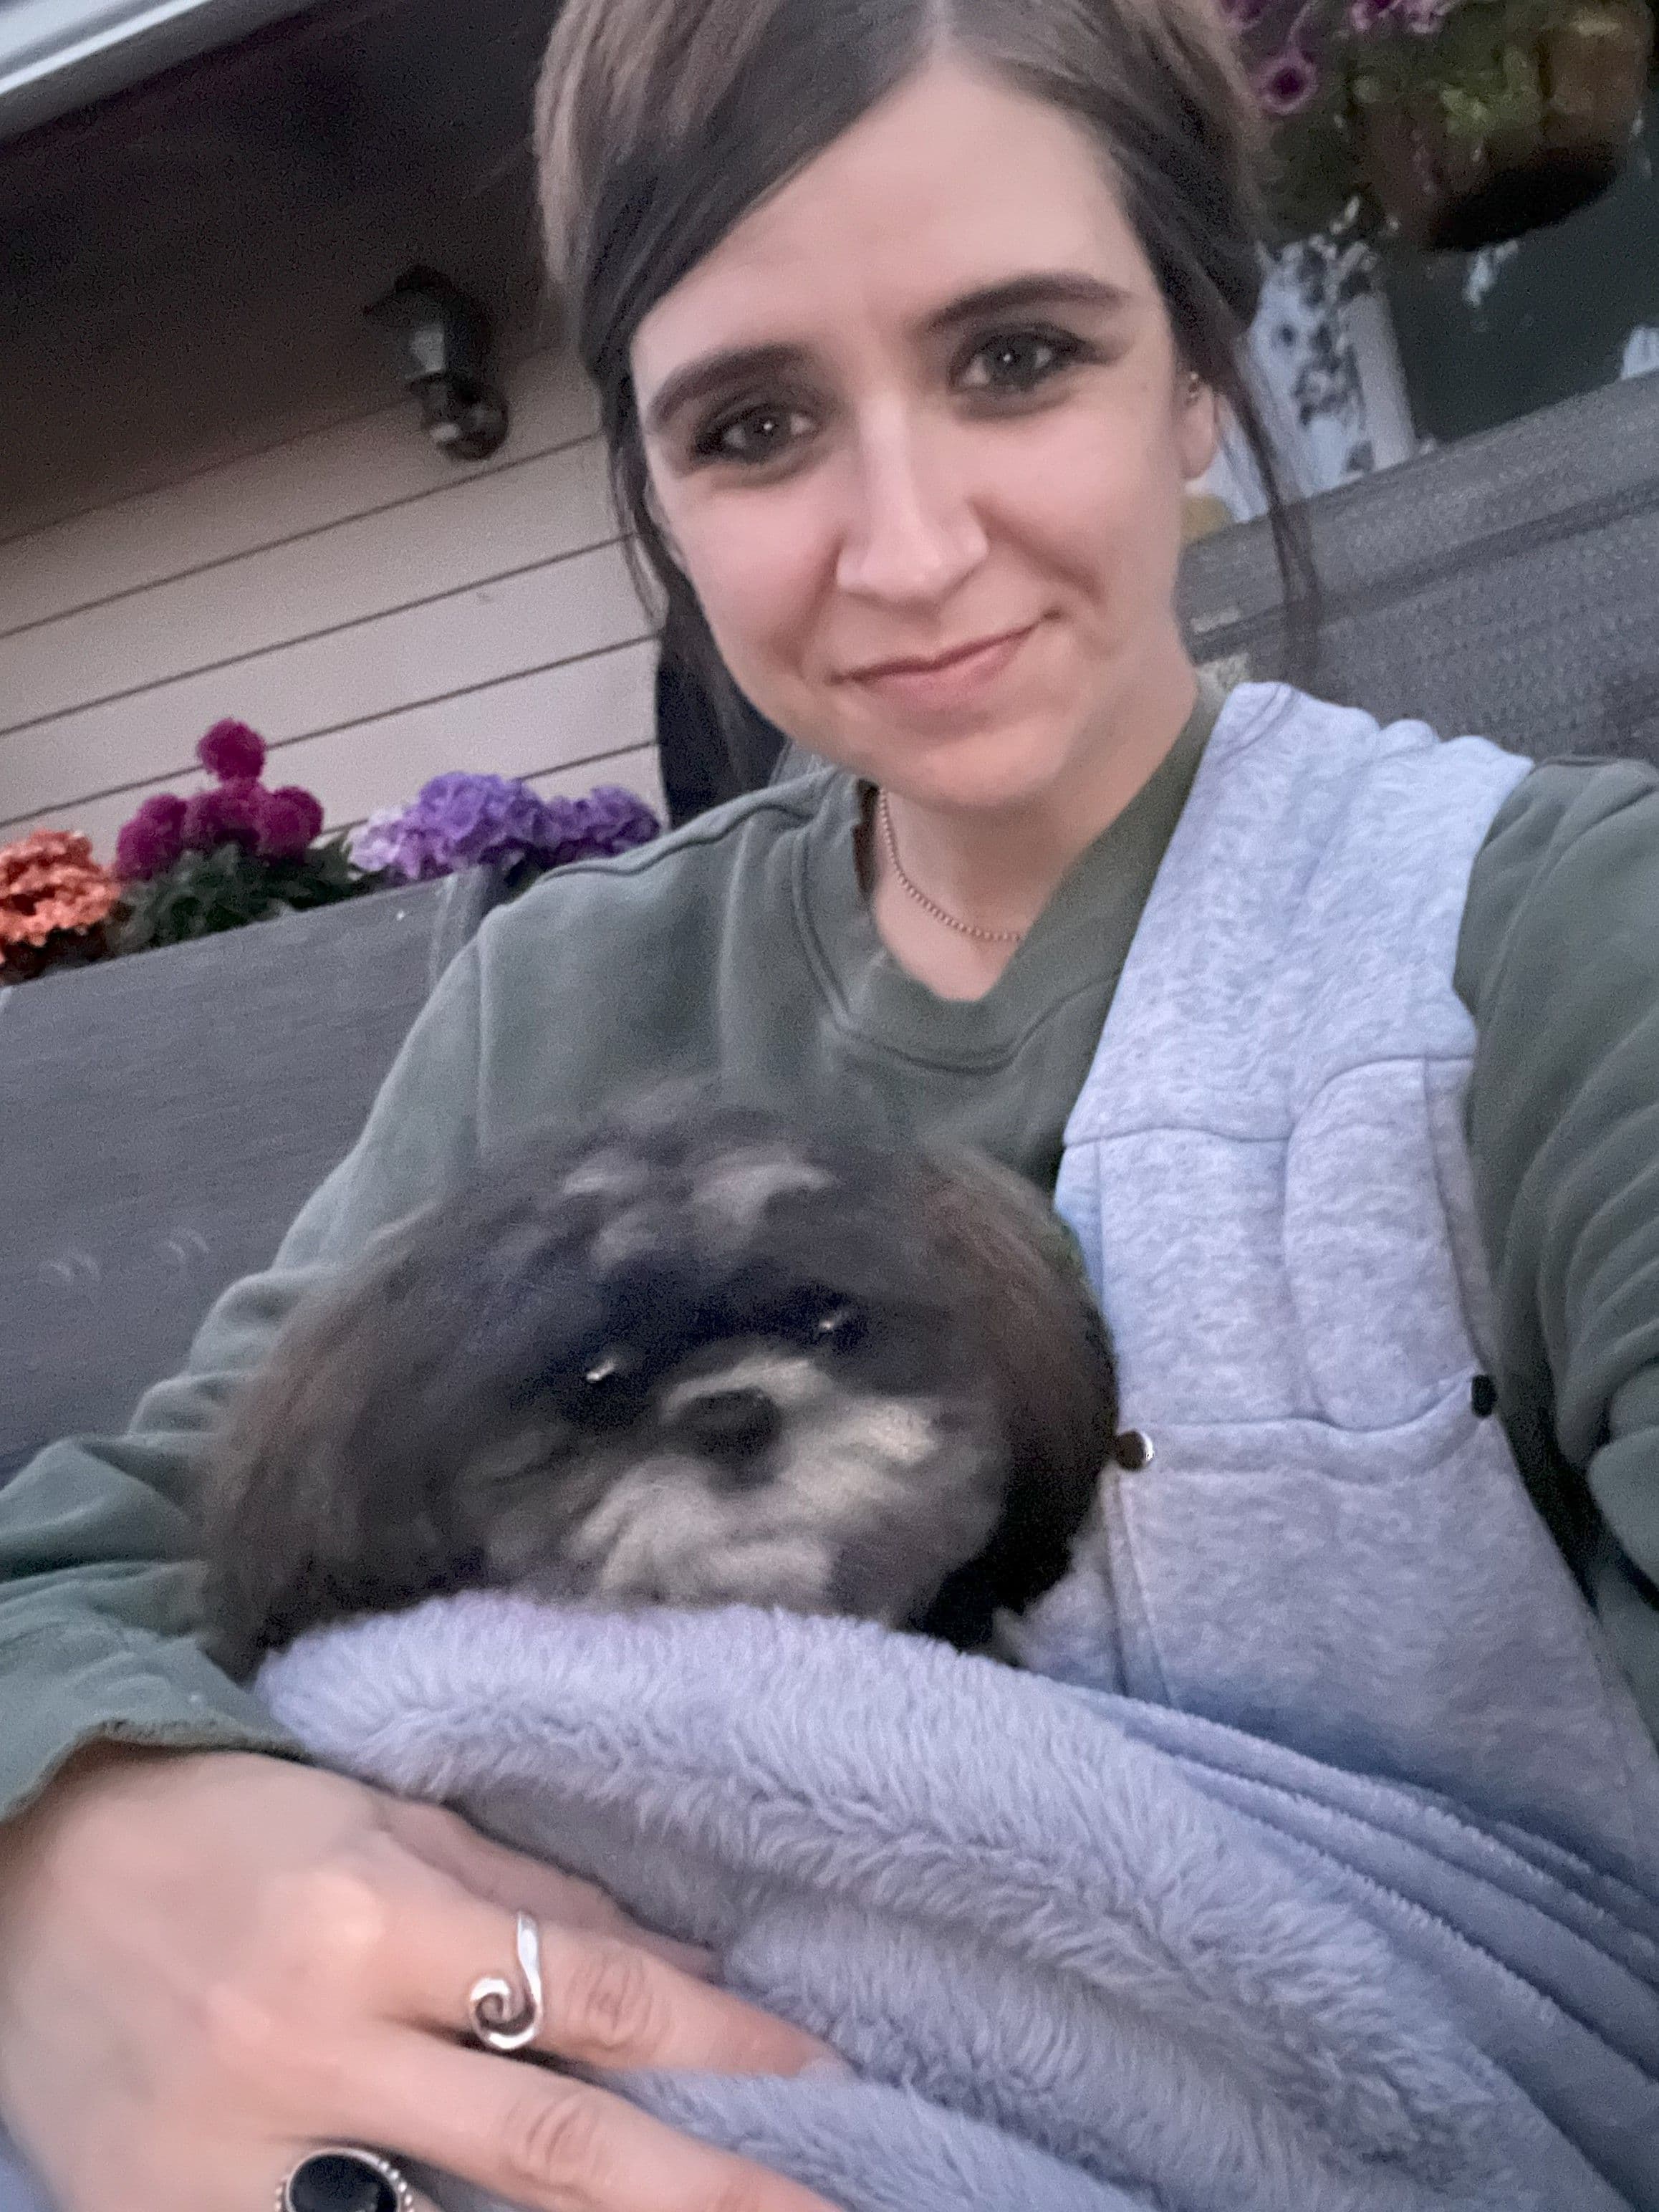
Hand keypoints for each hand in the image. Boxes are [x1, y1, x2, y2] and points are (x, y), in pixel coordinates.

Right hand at [0, 1746, 839, 2211]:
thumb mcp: (381, 1820)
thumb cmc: (224, 1826)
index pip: (587, 1991)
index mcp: (375, 1918)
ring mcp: (242, 2153)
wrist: (26, 1865)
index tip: (813, 2066)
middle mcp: (316, 2042)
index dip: (715, 2036)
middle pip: (546, 2144)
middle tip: (819, 2208)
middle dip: (700, 2187)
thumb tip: (665, 1964)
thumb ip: (523, 1893)